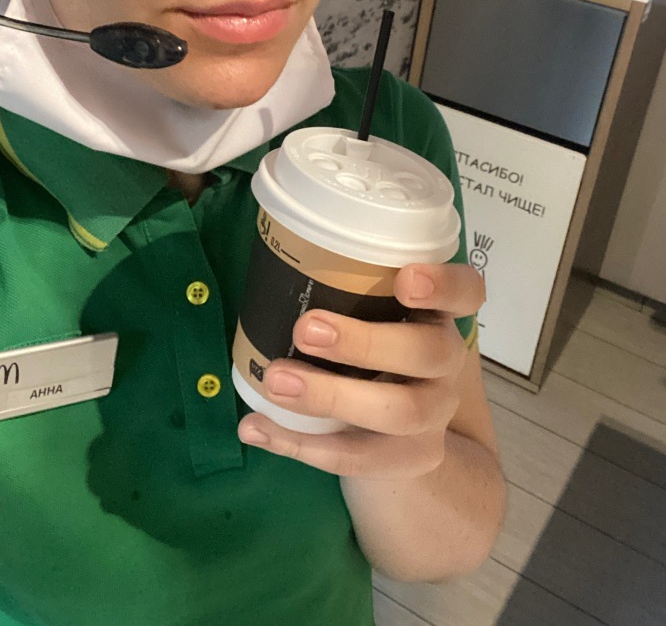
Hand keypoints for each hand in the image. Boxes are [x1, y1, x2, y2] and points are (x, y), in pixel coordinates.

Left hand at [237, 261, 485, 478]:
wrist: (411, 437)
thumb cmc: (376, 350)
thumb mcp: (373, 315)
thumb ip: (346, 292)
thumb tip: (271, 266)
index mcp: (437, 315)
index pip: (466, 292)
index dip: (445, 285)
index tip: (406, 278)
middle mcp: (445, 363)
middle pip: (428, 353)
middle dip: (365, 343)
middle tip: (306, 328)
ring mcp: (433, 415)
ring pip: (401, 412)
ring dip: (331, 396)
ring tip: (275, 381)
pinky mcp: (409, 458)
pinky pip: (359, 457)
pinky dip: (301, 442)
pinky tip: (257, 426)